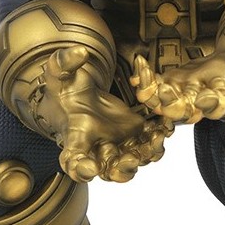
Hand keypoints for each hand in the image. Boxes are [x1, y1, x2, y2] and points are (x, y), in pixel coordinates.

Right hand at [36, 45, 172, 181]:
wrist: (79, 98)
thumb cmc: (65, 91)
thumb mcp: (59, 74)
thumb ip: (64, 63)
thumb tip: (79, 52)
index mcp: (75, 139)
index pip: (73, 161)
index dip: (80, 168)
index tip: (89, 167)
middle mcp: (97, 150)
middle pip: (110, 172)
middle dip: (123, 169)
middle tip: (131, 160)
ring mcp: (118, 146)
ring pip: (135, 161)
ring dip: (147, 154)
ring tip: (156, 139)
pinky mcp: (134, 137)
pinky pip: (149, 145)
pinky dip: (158, 139)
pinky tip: (165, 126)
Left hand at [131, 0, 224, 122]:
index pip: (224, 104)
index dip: (213, 104)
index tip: (203, 97)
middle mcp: (207, 95)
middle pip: (189, 112)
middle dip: (173, 105)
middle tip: (163, 91)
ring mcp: (188, 91)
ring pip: (167, 104)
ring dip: (153, 95)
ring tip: (143, 75)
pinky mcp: (175, 83)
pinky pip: (155, 89)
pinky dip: (144, 81)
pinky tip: (139, 66)